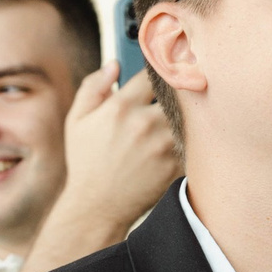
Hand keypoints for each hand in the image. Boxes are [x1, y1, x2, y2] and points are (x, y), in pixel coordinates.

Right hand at [58, 67, 180, 235]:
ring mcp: (163, 144)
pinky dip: (193, 135)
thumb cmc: (86, 162)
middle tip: (185, 83)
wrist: (98, 207)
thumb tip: (115, 64)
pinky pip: (193, 139)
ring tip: (187, 110)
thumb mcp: (77, 120)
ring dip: (189, 110)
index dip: (159, 68)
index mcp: (120, 106)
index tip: (164, 68)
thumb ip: (94, 87)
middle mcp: (144, 122)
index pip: (151, 72)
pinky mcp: (176, 163)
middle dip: (179, 88)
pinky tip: (189, 134)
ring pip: (188, 114)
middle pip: (176, 90)